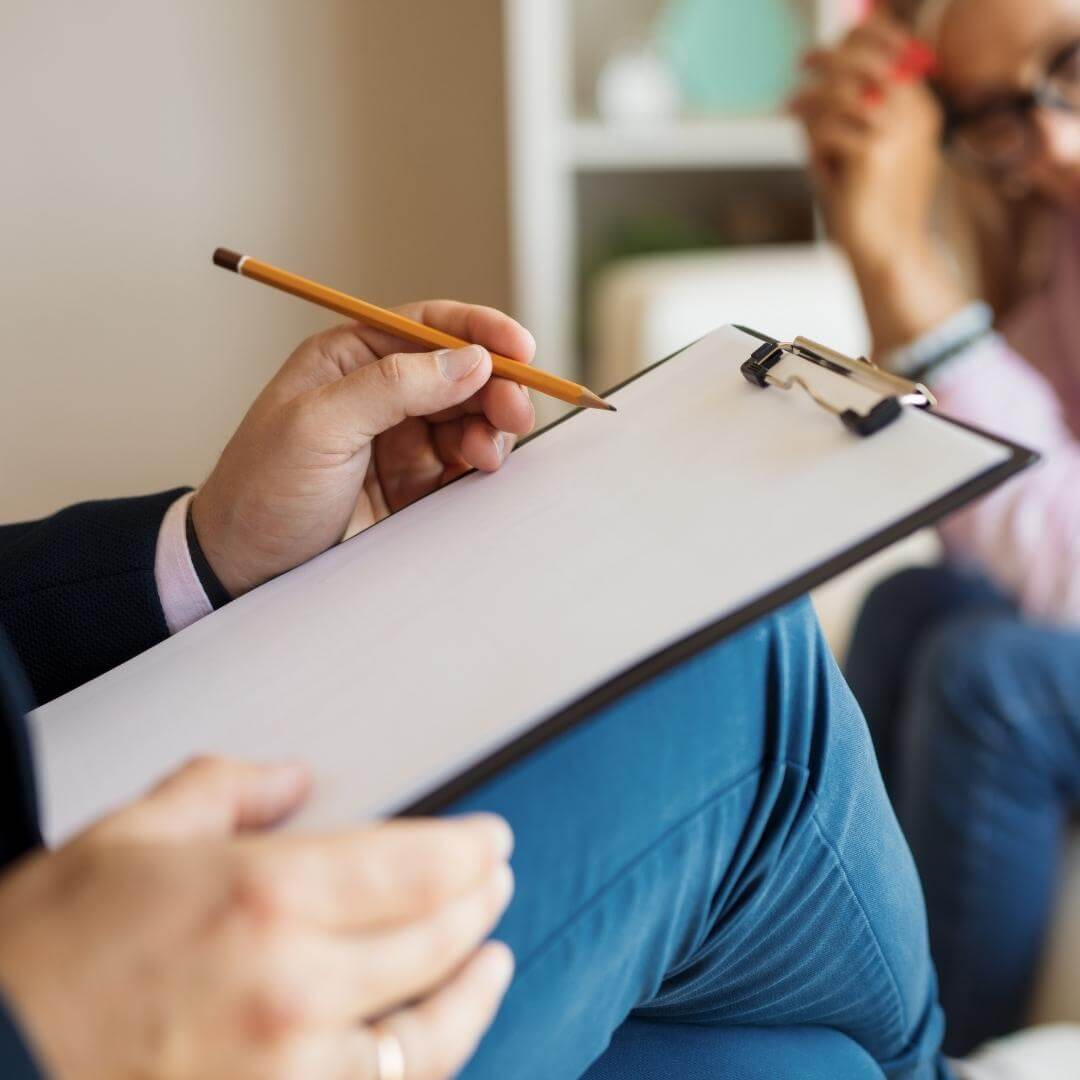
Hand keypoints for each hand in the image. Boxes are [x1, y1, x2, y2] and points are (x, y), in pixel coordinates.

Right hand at [0, 757, 514, 1078]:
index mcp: (262, 896)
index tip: (492, 840)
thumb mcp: (130, 834)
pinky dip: (424, 1063)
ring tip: (493, 958)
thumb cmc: (43, 953)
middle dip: (480, 902)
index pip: (415, 865)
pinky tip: (434, 1037)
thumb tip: (292, 779)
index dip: (471, 850)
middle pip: (433, 939)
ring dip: (473, 990)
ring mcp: (285, 1071)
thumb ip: (226, 789)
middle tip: (496, 879)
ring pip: (424, 1035)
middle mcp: (288, 987)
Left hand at [192, 302, 536, 595]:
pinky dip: (479, 465)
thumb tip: (469, 360)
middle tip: (514, 413)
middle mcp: (379, 392)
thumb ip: (394, 387)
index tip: (520, 350)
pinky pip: (462, 463)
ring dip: (489, 430)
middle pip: (459, 373)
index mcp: (349, 359)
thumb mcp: (320, 427)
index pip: (427, 327)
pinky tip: (477, 474)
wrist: (243, 568)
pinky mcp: (411, 482)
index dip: (479, 331)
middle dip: (494, 388)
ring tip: (485, 456)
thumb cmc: (263, 490)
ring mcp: (398, 438)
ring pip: (469, 418)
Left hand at [790, 14, 970, 350]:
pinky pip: (826, 128)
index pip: (894, 49)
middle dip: (830, 58)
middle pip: (866, 58)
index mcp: (920, 109)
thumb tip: (813, 83)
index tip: (836, 41)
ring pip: (841, 91)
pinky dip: (813, 142)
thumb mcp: (860, 152)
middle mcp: (914, 113)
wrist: (886, 253)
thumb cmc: (868, 207)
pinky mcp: (873, 154)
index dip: (863, 37)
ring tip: (792, 111)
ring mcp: (896, 132)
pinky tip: (816, 161)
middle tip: (802, 63)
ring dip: (812, 103)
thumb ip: (844, 116)